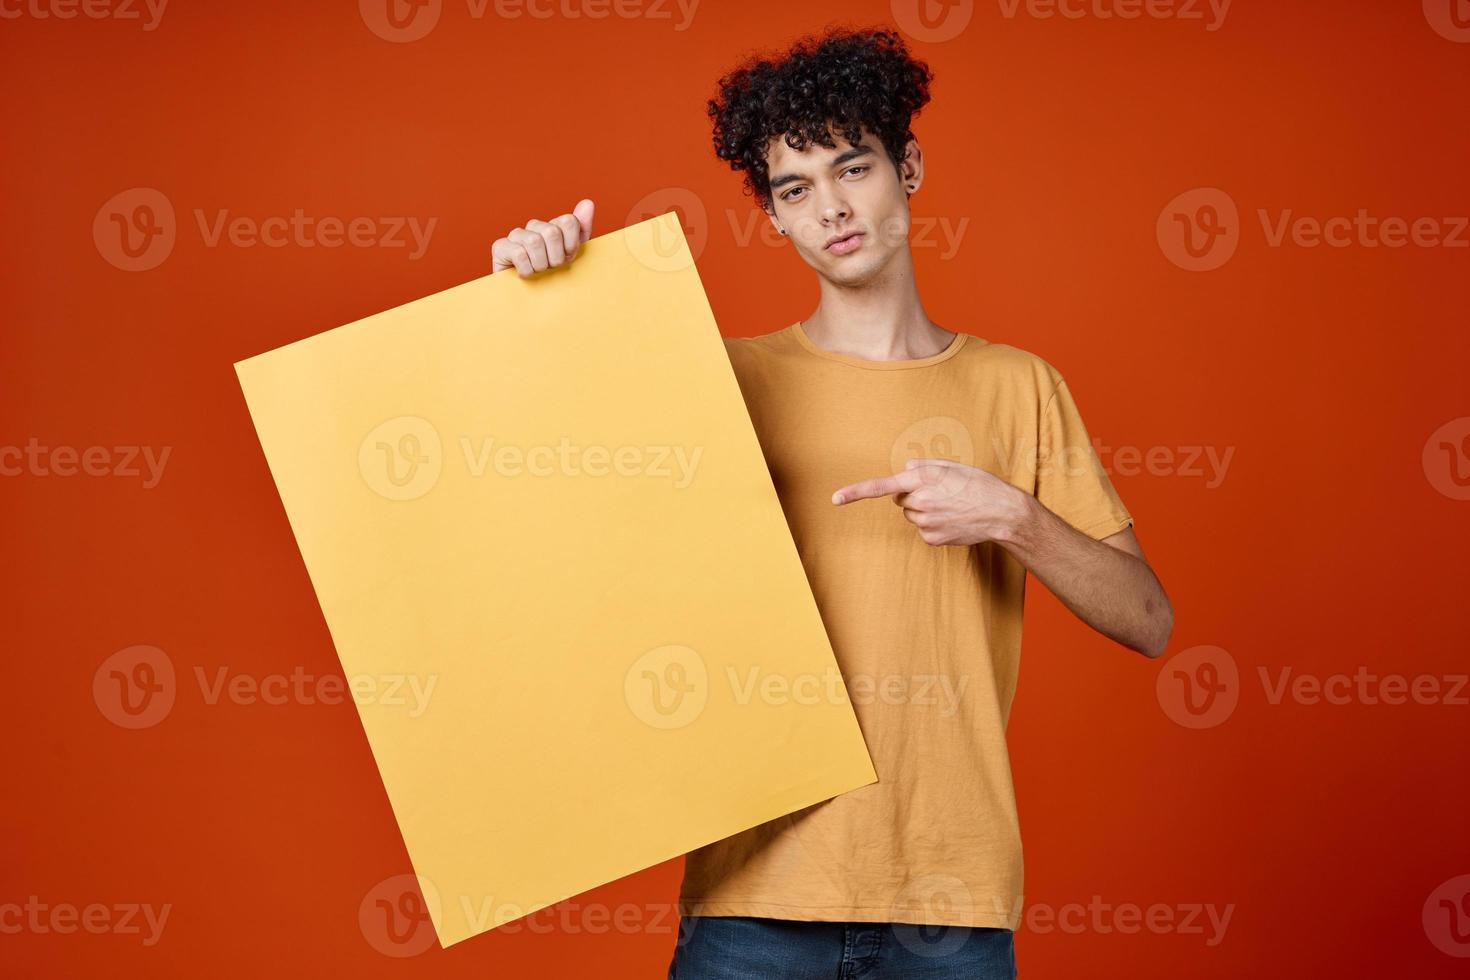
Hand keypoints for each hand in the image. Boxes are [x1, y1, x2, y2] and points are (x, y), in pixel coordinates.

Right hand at [491, 199, 594, 276]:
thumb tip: (588, 202)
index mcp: (552, 226)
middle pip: (552, 232)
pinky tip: (525, 275)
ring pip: (534, 241)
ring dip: (540, 265)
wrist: (531, 303)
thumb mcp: (572, 256)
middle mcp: (533, 227)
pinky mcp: (499, 247)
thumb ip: (581, 229)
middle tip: (551, 268)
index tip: (567, 258)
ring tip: (538, 272)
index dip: (571, 245)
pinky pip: (519, 253)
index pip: (568, 221)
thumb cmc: (553, 279)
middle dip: (556, 257)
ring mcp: (515, 235)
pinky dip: (526, 270)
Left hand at [831, 458, 1034, 546]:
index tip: (834, 499)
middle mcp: (919, 502)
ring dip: (925, 510)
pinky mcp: (932, 538)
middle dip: (914, 495)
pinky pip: (924, 530)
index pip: (881, 486)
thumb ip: (925, 466)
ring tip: (951, 506)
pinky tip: (953, 520)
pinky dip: (935, 525)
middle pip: (901, 499)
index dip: (855, 492)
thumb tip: (906, 468)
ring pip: (913, 515)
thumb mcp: (953, 466)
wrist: (1002, 512)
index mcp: (922, 480)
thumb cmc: (979, 485)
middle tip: (941, 493)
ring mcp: (925, 523)